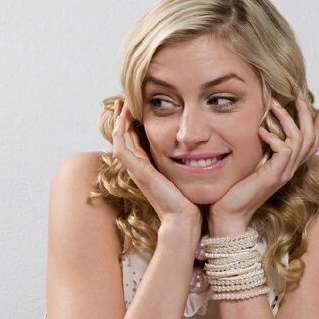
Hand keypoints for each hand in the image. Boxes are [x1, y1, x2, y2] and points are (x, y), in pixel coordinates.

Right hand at [111, 101, 198, 226]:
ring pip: (119, 141)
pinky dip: (120, 133)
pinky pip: (122, 149)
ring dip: (119, 121)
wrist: (184, 218)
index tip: (134, 106)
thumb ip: (184, 161)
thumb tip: (198, 146)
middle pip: (124, 138)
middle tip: (122, 100)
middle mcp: (139, 168)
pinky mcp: (139, 172)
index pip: (134, 140)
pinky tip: (124, 119)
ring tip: (121, 104)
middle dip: (123, 118)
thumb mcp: (184, 173)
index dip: (132, 123)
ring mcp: (136, 170)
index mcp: (147, 167)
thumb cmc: (188, 200)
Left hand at [209, 95, 318, 232]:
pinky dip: (273, 137)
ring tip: (273, 105)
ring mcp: (283, 173)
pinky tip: (260, 130)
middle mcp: (289, 170)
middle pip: (311, 138)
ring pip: (299, 139)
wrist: (229, 215)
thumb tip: (259, 129)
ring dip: (287, 119)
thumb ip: (261, 152)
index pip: (311, 144)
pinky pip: (284, 149)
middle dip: (307, 114)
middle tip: (299, 96)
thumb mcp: (251, 166)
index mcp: (287, 168)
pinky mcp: (274, 175)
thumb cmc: (234, 192)